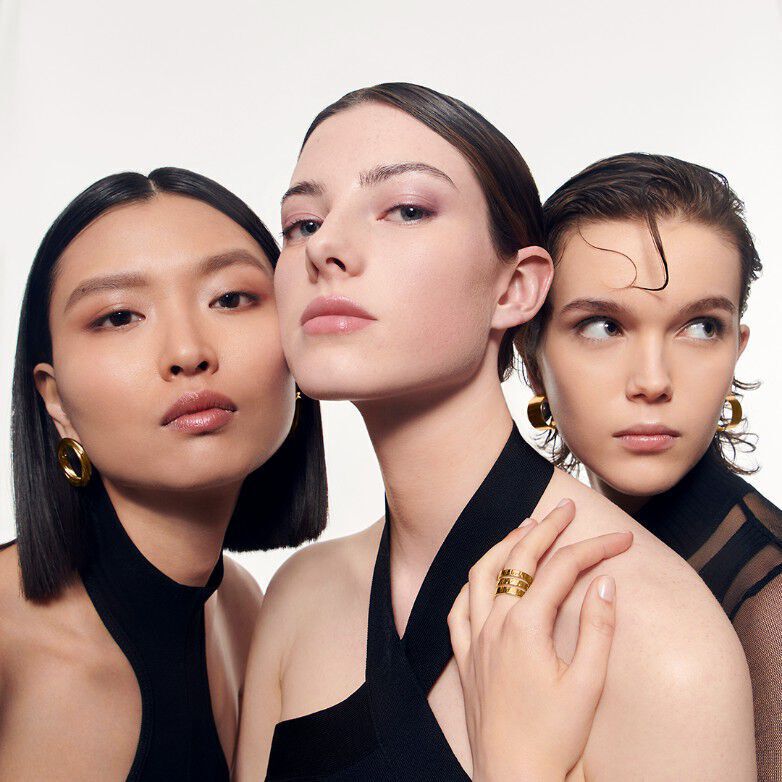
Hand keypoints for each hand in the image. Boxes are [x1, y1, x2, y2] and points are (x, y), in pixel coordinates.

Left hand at [447, 499, 632, 781]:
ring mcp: (474, 637)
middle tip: (567, 506)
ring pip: (482, 572)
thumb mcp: (588, 685)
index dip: (594, 548)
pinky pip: (459, 605)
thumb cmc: (553, 739)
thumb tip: (604, 583)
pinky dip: (473, 581)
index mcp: (525, 627)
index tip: (622, 540)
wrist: (515, 779)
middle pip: (518, 557)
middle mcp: (493, 623)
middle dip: (546, 528)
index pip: (561, 569)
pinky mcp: (464, 655)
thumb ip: (597, 630)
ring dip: (505, 544)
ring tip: (526, 526)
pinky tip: (484, 576)